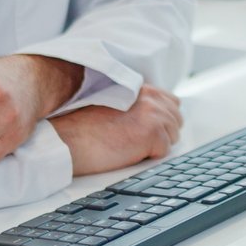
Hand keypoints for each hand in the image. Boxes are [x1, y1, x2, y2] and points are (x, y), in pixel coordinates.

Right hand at [52, 86, 181, 175]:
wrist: (69, 138)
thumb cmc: (84, 126)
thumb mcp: (115, 105)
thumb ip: (137, 105)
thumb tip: (158, 118)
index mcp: (141, 88)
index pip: (172, 102)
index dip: (162, 119)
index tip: (148, 128)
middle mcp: (151, 97)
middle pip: (177, 120)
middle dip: (163, 133)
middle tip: (138, 142)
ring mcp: (154, 114)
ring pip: (173, 137)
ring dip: (156, 145)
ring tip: (130, 146)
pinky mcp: (152, 133)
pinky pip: (163, 151)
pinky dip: (149, 156)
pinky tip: (129, 152)